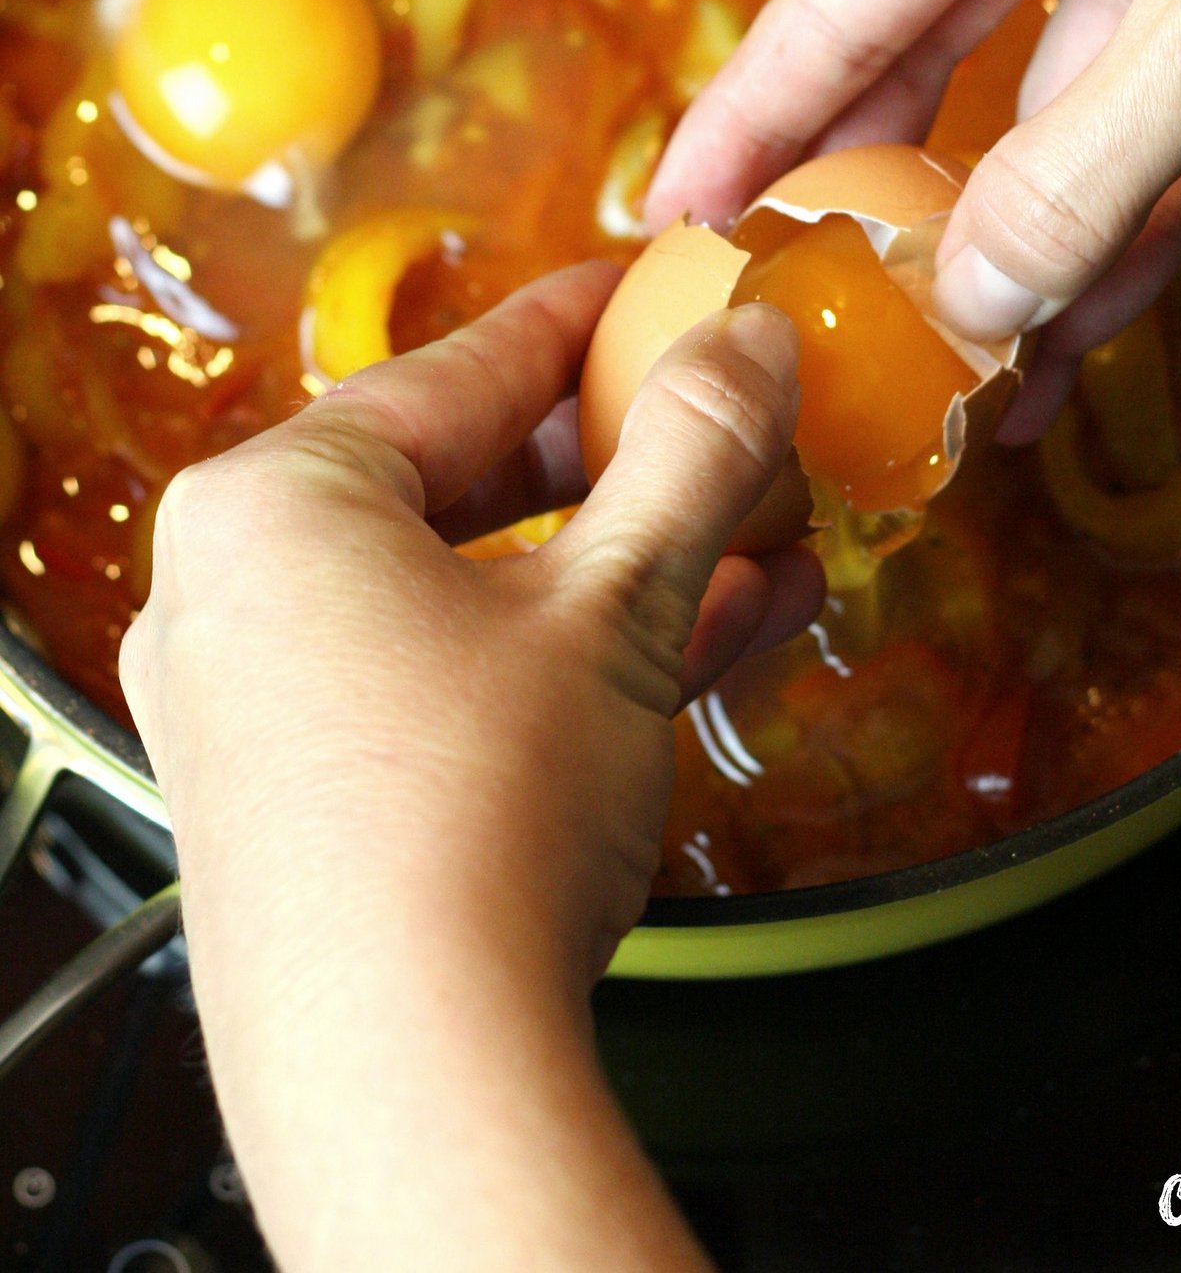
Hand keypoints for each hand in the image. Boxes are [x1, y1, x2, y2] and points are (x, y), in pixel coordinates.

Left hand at [121, 265, 814, 1272]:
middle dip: (619, 462)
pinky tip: (711, 636)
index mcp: (272, 505)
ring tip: (755, 537)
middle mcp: (237, 595)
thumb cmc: (468, 827)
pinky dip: (570, 654)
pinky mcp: (309, 799)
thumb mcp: (615, 604)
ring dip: (624, 565)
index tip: (654, 289)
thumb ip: (692, 452)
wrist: (412, 1078)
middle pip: (463, 483)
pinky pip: (454, 680)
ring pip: (473, 591)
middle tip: (714, 417)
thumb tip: (748, 343)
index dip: (582, 324)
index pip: (457, 373)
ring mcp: (265, 706)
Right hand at [648, 0, 1180, 435]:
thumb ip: (1077, 174)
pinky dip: (1130, 203)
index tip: (670, 214)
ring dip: (1019, 227)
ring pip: (1053, 97)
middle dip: (882, 190)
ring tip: (957, 369)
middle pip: (930, 51)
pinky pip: (1163, 105)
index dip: (750, 116)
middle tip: (802, 307)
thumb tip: (958, 308)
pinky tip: (1088, 316)